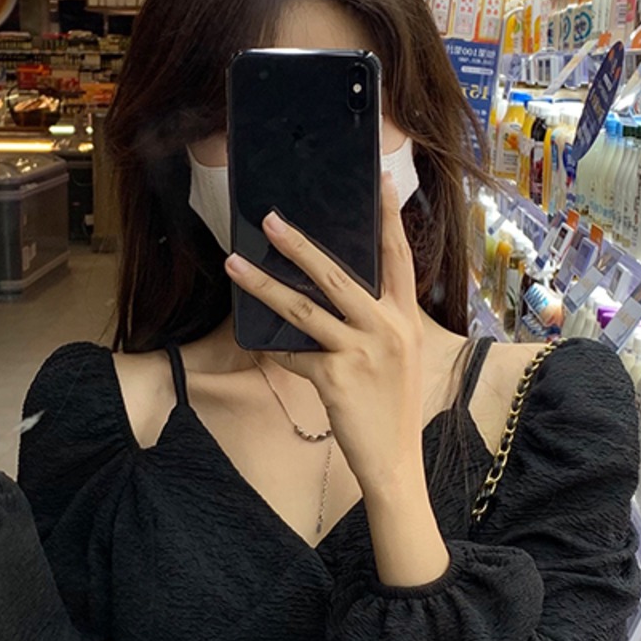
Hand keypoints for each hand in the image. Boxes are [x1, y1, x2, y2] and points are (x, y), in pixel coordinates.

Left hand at [225, 173, 424, 498]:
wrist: (394, 459)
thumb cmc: (391, 407)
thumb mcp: (398, 357)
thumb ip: (377, 322)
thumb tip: (337, 294)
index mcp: (405, 319)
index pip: (397, 258)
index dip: (388, 218)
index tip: (379, 180)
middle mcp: (387, 329)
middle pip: (338, 274)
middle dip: (300, 245)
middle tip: (272, 219)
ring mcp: (362, 353)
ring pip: (303, 309)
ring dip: (264, 285)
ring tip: (235, 264)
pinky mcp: (336, 379)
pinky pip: (293, 355)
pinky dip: (275, 349)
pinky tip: (257, 342)